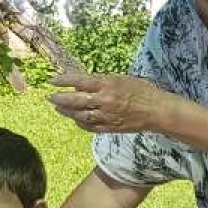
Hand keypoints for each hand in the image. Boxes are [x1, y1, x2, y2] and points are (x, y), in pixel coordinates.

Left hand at [49, 72, 165, 135]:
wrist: (157, 111)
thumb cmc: (142, 91)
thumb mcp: (121, 79)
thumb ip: (101, 81)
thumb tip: (83, 84)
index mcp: (108, 85)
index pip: (79, 82)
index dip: (64, 81)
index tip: (53, 80)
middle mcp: (105, 101)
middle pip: (75, 101)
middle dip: (60, 99)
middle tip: (50, 97)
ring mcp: (107, 116)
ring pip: (80, 115)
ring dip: (67, 112)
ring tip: (58, 108)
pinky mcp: (110, 128)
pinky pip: (90, 127)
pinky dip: (80, 123)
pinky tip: (75, 119)